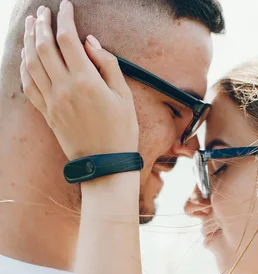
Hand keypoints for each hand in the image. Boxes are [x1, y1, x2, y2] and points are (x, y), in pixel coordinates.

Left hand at [21, 0, 138, 160]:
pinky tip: (26, 56)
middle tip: (44, 12)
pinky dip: (24, 67)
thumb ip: (108, 65)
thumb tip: (90, 42)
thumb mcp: (124, 96)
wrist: (106, 165)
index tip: (66, 6)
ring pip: (32, 63)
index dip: (65, 18)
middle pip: (44, 46)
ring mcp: (52, 102)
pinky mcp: (47, 114)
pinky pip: (29, 85)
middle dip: (42, 24)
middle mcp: (64, 89)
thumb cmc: (121, 131)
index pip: (68, 39)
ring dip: (29, 41)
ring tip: (32, 27)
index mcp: (86, 81)